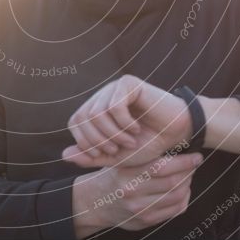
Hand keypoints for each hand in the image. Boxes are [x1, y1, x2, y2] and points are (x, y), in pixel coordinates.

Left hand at [62, 74, 193, 167]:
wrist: (176, 134)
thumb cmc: (148, 143)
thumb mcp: (116, 156)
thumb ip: (91, 156)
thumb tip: (63, 155)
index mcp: (96, 109)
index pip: (74, 122)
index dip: (85, 141)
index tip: (104, 154)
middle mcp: (102, 95)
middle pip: (83, 117)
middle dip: (98, 140)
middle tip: (117, 149)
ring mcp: (114, 87)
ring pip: (97, 113)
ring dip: (114, 134)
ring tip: (130, 141)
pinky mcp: (128, 83)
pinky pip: (115, 106)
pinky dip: (124, 124)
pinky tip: (137, 128)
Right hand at [72, 150, 203, 236]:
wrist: (95, 202)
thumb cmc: (115, 175)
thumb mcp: (122, 161)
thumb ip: (143, 155)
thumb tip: (176, 142)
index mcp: (127, 173)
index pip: (162, 167)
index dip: (184, 162)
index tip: (196, 156)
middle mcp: (133, 192)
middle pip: (173, 183)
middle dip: (189, 172)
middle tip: (195, 163)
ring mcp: (140, 209)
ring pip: (177, 197)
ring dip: (188, 184)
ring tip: (189, 175)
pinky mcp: (146, 221)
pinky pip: (174, 210)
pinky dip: (184, 198)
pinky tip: (183, 190)